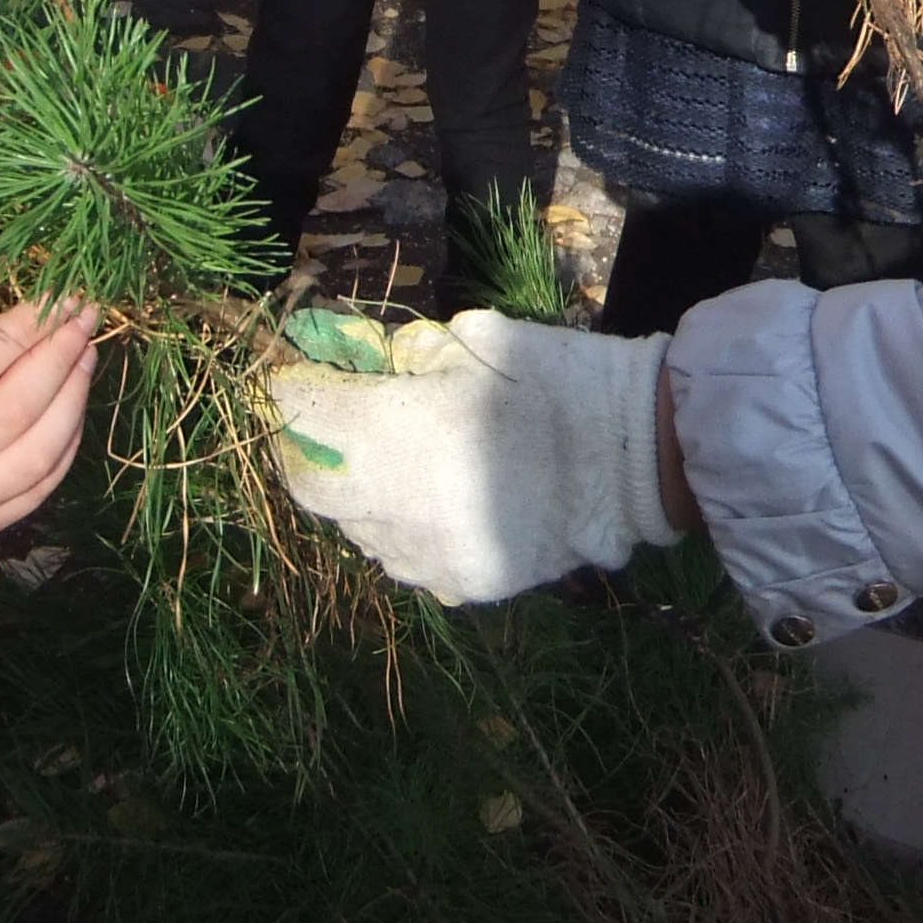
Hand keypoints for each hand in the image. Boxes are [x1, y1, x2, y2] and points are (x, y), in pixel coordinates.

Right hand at [0, 300, 99, 548]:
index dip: (24, 328)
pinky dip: (67, 441)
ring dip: (72, 400)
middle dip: (58, 359)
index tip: (62, 297)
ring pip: (37, 454)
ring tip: (86, 357)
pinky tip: (74, 406)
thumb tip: (39, 309)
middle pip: (13, 411)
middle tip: (84, 322)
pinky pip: (42, 486)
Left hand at [266, 307, 678, 607]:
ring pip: (356, 525)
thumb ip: (395, 351)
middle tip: (325, 416)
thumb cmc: (552, 380)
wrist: (634, 458)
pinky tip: (440, 494)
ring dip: (358, 488)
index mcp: (391, 432)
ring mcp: (423, 554)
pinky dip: (404, 523)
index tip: (292, 374)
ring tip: (394, 455)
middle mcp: (392, 504)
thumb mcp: (468, 340)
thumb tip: (341, 350)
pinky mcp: (457, 582)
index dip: (288, 391)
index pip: (301, 415)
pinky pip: (405, 554)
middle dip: (307, 447)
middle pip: (310, 483)